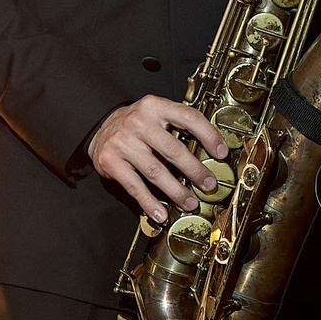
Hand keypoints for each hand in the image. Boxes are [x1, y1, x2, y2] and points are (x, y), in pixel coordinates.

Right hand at [89, 95, 227, 225]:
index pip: (188, 117)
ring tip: (189, 202)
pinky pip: (135, 186)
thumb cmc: (136, 125)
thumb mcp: (156, 115)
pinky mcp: (111, 161)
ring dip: (176, 191)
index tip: (221, 152)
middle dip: (195, 171)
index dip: (208, 135)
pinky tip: (161, 212)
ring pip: (155, 171)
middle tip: (208, 184)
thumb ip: (177, 125)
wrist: (99, 127)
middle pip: (173, 149)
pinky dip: (149, 202)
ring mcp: (123, 142)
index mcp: (155, 106)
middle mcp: (138, 122)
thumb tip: (209, 150)